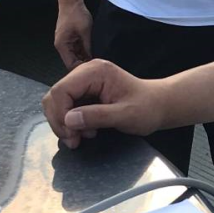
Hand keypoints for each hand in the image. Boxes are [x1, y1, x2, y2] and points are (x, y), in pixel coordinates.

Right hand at [41, 59, 167, 148]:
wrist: (158, 106)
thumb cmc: (147, 108)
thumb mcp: (125, 115)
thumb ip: (97, 116)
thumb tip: (69, 119)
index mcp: (95, 72)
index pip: (62, 90)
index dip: (60, 114)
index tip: (72, 134)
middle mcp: (85, 72)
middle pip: (55, 96)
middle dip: (60, 121)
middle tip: (74, 140)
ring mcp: (83, 82)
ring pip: (57, 103)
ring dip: (63, 123)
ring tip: (80, 137)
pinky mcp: (84, 93)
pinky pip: (66, 107)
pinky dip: (70, 123)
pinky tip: (85, 132)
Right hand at [54, 0, 93, 69]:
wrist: (72, 2)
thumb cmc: (75, 14)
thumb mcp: (85, 32)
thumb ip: (88, 47)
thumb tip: (92, 59)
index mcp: (62, 45)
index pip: (71, 64)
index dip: (82, 69)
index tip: (92, 70)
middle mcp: (62, 45)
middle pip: (72, 61)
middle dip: (84, 64)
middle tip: (96, 66)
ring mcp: (65, 42)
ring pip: (75, 56)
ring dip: (84, 58)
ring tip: (96, 59)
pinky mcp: (70, 39)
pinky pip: (76, 49)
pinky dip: (84, 52)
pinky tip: (93, 52)